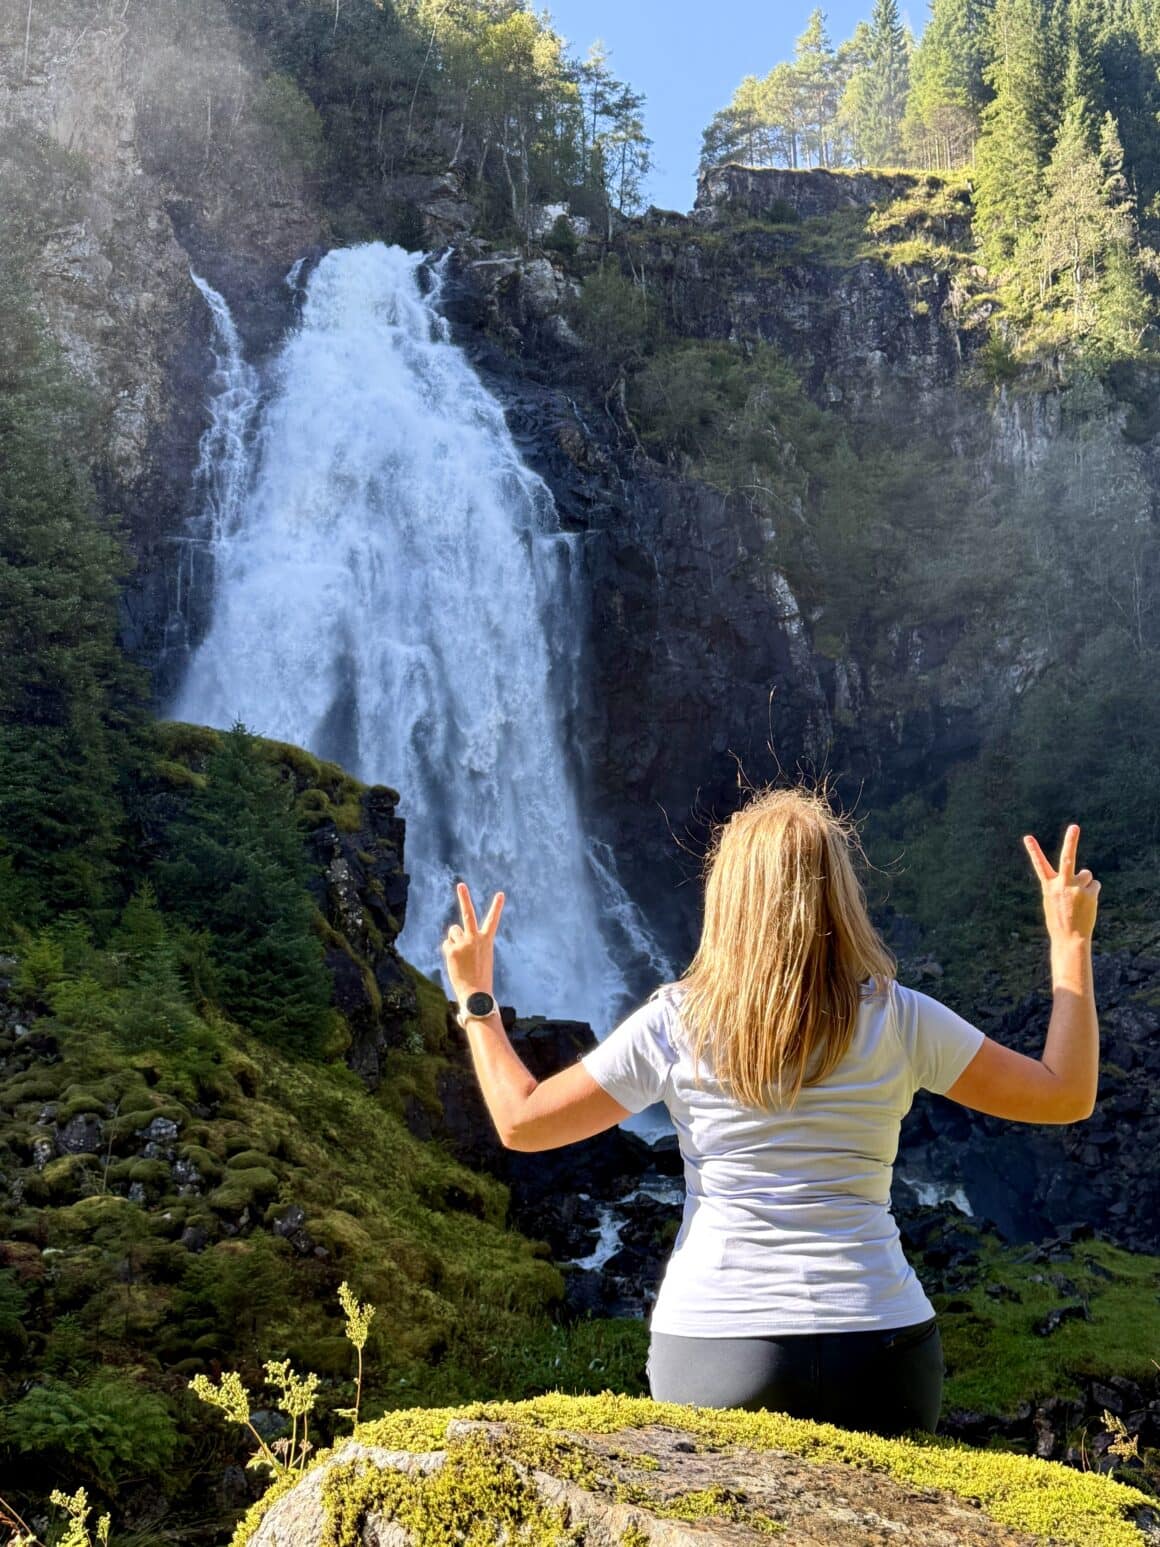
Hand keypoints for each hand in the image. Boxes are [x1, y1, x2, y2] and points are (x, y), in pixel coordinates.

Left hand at [441, 881, 504, 1004]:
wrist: (475, 993)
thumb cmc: (480, 975)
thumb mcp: (480, 955)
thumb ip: (469, 941)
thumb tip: (453, 931)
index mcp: (486, 940)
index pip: (493, 920)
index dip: (497, 906)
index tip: (500, 894)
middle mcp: (474, 938)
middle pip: (468, 914)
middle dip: (464, 898)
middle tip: (461, 885)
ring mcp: (462, 943)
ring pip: (453, 932)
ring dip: (455, 940)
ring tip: (461, 956)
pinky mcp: (451, 950)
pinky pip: (447, 944)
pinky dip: (449, 952)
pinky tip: (455, 962)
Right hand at [1023, 824, 1099, 946]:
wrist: (1069, 938)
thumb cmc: (1060, 920)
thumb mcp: (1054, 901)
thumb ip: (1064, 885)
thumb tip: (1085, 874)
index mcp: (1049, 886)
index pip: (1040, 865)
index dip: (1033, 850)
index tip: (1027, 837)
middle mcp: (1062, 884)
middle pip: (1067, 858)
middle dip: (1071, 841)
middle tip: (1074, 827)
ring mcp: (1076, 888)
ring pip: (1087, 874)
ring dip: (1086, 883)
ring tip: (1080, 899)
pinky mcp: (1090, 893)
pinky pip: (1095, 885)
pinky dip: (1093, 893)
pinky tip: (1087, 904)